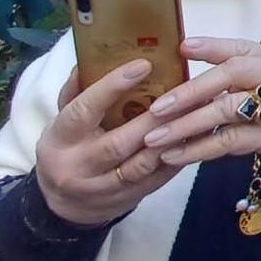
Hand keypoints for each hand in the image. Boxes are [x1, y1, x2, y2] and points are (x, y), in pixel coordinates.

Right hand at [34, 60, 184, 226]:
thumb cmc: (68, 147)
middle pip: (119, 142)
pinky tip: (197, 136)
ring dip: (173, 137)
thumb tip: (90, 56)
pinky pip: (157, 180)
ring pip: (142, 164)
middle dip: (154, 116)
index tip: (143, 65)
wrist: (62, 205)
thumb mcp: (62, 118)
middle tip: (186, 88)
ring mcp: (102, 188)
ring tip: (199, 110)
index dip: (112, 87)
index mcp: (60, 139)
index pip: (84, 110)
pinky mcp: (126, 200)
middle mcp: (78, 166)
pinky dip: (179, 157)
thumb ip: (76, 90)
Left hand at [142, 37, 260, 173]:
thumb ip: (241, 69)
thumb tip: (191, 54)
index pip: (240, 49)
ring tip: (155, 138)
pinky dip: (198, 150)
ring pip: (224, 111)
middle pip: (228, 78)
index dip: (211, 47)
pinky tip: (175, 156)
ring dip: (186, 126)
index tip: (182, 48)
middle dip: (189, 92)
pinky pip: (228, 142)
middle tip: (157, 107)